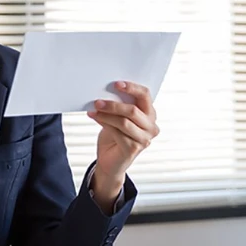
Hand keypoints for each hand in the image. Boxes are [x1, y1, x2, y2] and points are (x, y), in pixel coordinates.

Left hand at [87, 81, 159, 205]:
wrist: (110, 161)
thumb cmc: (115, 136)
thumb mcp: (119, 117)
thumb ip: (120, 105)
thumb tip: (107, 91)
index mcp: (150, 115)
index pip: (145, 95)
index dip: (132, 88)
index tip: (116, 84)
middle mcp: (151, 127)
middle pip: (133, 110)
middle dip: (114, 104)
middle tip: (98, 101)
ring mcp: (144, 139)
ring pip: (124, 121)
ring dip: (106, 114)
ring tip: (94, 109)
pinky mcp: (133, 149)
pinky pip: (117, 132)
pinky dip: (104, 123)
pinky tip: (95, 117)